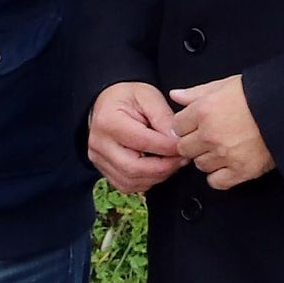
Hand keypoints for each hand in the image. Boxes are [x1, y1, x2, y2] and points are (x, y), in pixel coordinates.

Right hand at [88, 80, 182, 194]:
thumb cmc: (127, 97)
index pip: (143, 142)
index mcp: (108, 121)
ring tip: (171, 162)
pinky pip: (126, 186)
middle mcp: (99, 144)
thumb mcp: (148, 96)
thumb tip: (177, 140)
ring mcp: (98, 159)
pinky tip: (156, 169)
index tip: (185, 145)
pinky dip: (145, 181)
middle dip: (164, 167)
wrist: (106, 103)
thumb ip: (164, 117)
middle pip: (134, 168)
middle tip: (182, 158)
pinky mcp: (102, 169)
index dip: (169, 148)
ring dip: (157, 176)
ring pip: (131, 181)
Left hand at [170, 75, 273, 188]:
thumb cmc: (260, 94)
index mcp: (204, 111)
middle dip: (195, 143)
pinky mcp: (242, 170)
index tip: (198, 125)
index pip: (176, 126)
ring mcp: (225, 155)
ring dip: (208, 158)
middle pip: (184, 148)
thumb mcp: (226, 85)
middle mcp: (210, 135)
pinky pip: (216, 182)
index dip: (187, 126)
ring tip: (225, 148)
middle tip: (212, 137)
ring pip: (200, 165)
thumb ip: (197, 93)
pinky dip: (220, 176)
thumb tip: (174, 95)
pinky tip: (229, 165)